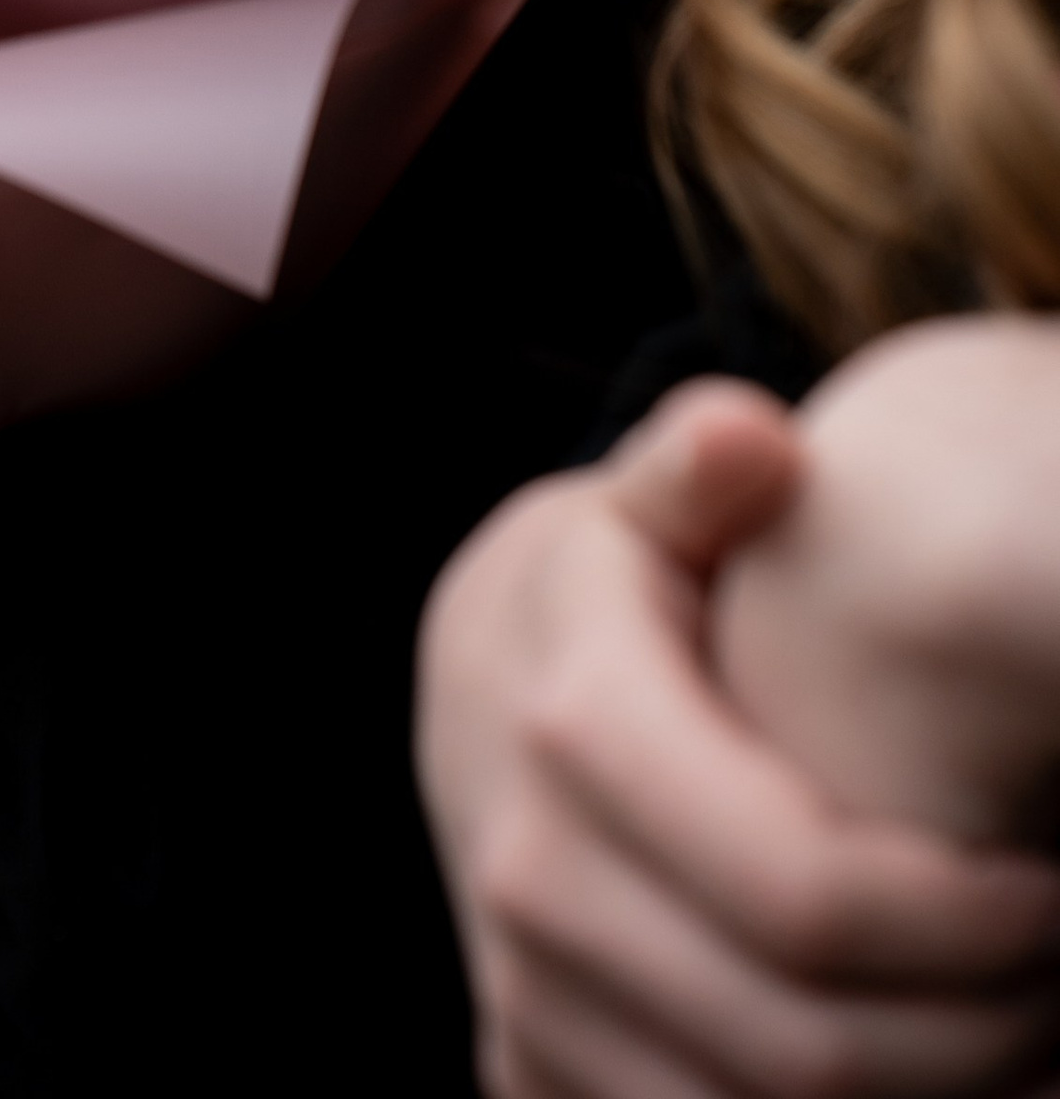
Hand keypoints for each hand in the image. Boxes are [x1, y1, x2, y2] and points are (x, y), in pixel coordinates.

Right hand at [416, 378, 1059, 1097]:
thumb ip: (698, 469)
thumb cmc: (614, 587)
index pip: (809, 892)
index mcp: (573, 728)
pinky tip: (922, 1077)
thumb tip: (751, 438)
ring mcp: (524, 991)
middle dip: (977, 1035)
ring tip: (1021, 1035)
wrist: (472, 685)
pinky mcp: (526, 1072)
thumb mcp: (644, 504)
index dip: (967, 920)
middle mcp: (530, 876)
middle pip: (805, 1045)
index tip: (1058, 885)